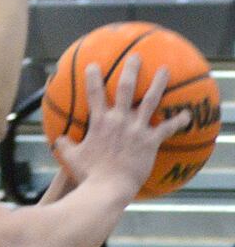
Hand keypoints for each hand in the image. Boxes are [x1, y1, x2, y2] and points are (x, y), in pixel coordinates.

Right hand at [53, 55, 192, 200]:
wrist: (108, 188)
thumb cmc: (88, 175)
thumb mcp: (71, 159)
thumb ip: (65, 145)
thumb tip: (59, 139)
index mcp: (99, 122)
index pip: (94, 94)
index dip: (93, 78)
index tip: (93, 66)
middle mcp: (119, 120)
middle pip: (127, 88)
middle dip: (131, 70)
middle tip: (137, 57)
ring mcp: (137, 129)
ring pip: (151, 101)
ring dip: (159, 84)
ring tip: (165, 70)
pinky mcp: (150, 141)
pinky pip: (167, 128)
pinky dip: (178, 121)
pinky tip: (187, 115)